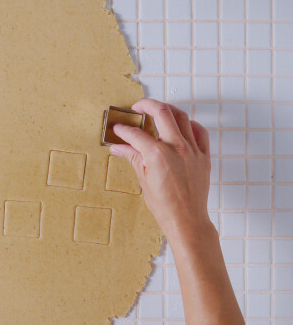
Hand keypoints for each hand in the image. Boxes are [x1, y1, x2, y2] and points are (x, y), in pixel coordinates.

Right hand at [110, 99, 211, 240]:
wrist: (186, 219)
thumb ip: (133, 158)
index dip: (124, 130)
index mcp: (158, 155)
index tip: (119, 129)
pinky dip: (189, 124)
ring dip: (168, 109)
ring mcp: (193, 150)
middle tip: (138, 107)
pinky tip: (181, 126)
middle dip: (147, 105)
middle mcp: (176, 147)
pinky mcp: (204, 155)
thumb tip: (119, 148)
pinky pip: (199, 131)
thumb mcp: (143, 180)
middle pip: (162, 112)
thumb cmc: (165, 205)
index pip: (136, 134)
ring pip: (181, 116)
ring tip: (158, 111)